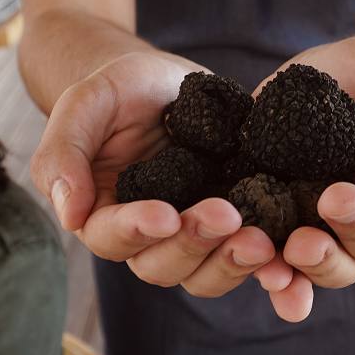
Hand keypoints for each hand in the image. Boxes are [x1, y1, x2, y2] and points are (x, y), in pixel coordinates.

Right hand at [31, 51, 295, 306]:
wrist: (164, 83)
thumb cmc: (118, 90)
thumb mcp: (86, 103)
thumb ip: (64, 152)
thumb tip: (68, 215)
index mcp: (105, 213)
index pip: (112, 236)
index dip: (136, 230)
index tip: (165, 214)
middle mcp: (149, 235)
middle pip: (163, 264)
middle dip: (194, 245)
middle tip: (225, 216)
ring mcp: (194, 232)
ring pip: (208, 271)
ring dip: (233, 261)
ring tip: (262, 240)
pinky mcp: (235, 219)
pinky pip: (249, 253)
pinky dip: (269, 263)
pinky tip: (290, 253)